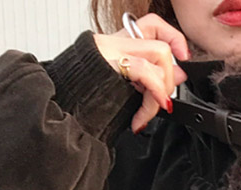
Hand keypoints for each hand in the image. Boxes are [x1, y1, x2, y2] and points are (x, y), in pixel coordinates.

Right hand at [93, 14, 189, 133]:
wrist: (58, 108)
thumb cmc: (85, 103)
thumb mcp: (123, 90)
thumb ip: (149, 80)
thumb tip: (177, 75)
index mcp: (116, 45)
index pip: (152, 25)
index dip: (173, 37)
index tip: (183, 56)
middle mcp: (114, 42)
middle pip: (160, 44)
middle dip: (170, 77)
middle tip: (161, 101)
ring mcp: (110, 50)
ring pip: (158, 55)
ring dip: (162, 89)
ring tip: (149, 111)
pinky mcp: (109, 63)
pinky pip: (146, 72)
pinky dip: (154, 95)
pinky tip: (147, 113)